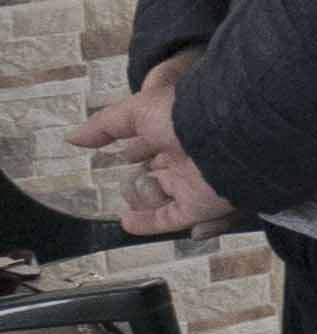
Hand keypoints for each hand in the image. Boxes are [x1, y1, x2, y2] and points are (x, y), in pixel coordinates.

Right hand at [68, 57, 233, 240]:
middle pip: (163, 170)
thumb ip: (106, 124)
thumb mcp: (138, 110)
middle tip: (129, 179)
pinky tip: (127, 222)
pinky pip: (170, 219)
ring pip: (164, 195)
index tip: (125, 153)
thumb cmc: (184, 115)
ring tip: (128, 195)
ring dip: (144, 197)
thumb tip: (73, 138)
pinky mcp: (200, 206)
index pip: (154, 140)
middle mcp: (188, 156)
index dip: (138, 146)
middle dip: (146, 174)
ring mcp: (194, 182)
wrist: (225, 137)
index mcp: (177, 129)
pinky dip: (148, 222)